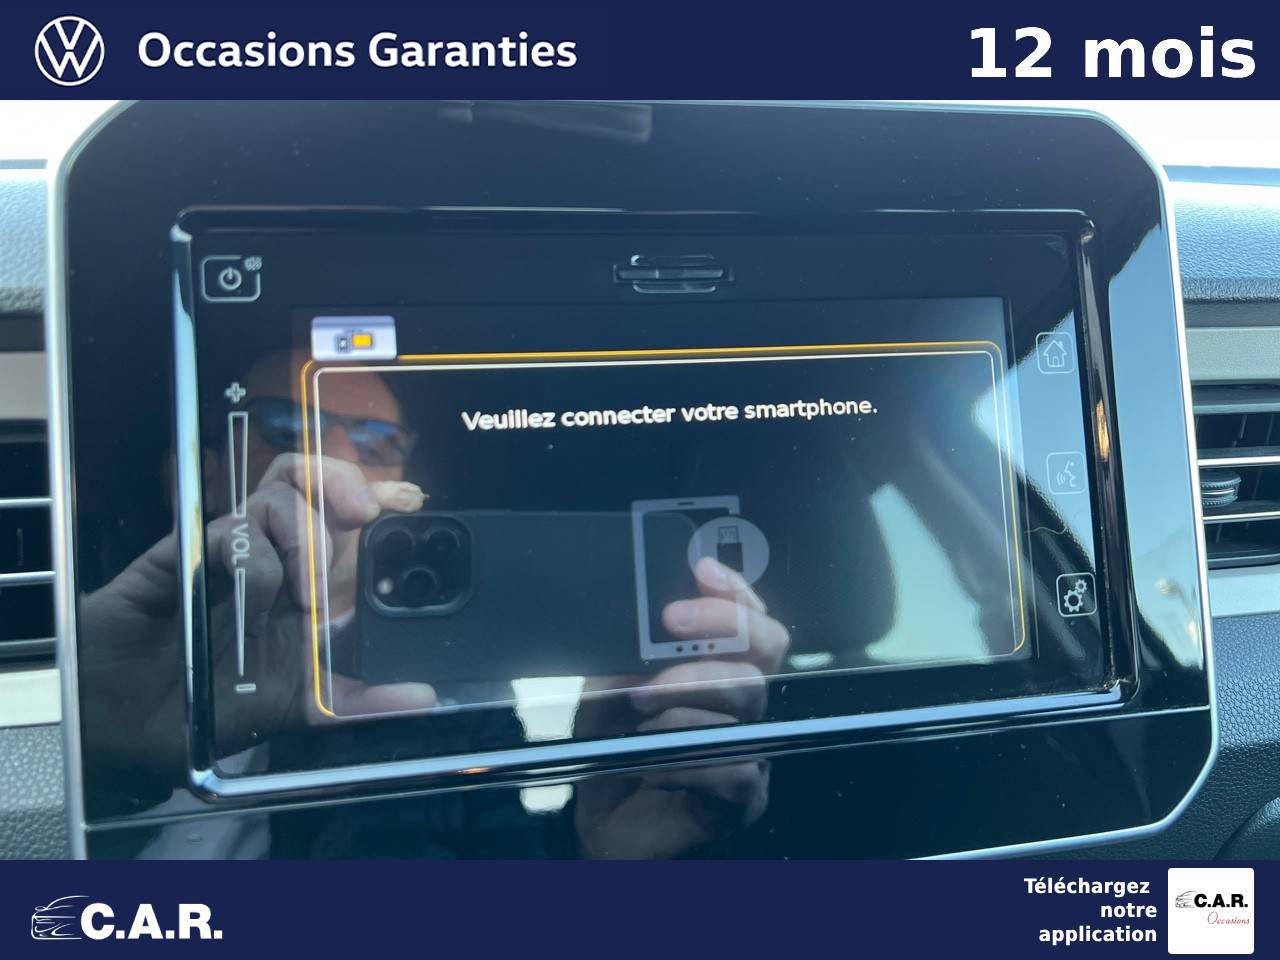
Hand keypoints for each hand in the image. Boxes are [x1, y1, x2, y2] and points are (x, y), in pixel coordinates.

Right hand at [79, 452, 434, 774]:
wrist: (127, 726)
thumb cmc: (207, 706)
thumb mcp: (300, 707)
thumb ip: (359, 702)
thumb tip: (424, 699)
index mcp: (300, 580)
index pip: (341, 516)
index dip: (375, 494)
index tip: (409, 501)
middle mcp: (267, 556)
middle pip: (308, 479)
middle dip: (344, 480)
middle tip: (365, 514)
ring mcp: (226, 551)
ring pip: (277, 493)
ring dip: (305, 536)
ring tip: (305, 597)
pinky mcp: (184, 554)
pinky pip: (232, 530)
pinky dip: (257, 562)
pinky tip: (253, 601)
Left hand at [572, 557, 788, 857]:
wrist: (603, 825)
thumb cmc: (614, 749)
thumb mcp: (606, 691)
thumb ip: (626, 656)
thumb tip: (637, 621)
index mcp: (718, 667)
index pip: (749, 618)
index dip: (734, 591)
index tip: (701, 572)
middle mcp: (743, 703)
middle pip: (764, 650)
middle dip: (716, 629)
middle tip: (667, 627)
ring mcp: (752, 747)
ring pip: (748, 700)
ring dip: (687, 695)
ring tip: (640, 708)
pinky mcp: (745, 798)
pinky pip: (737, 768)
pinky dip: (687, 761)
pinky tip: (653, 765)